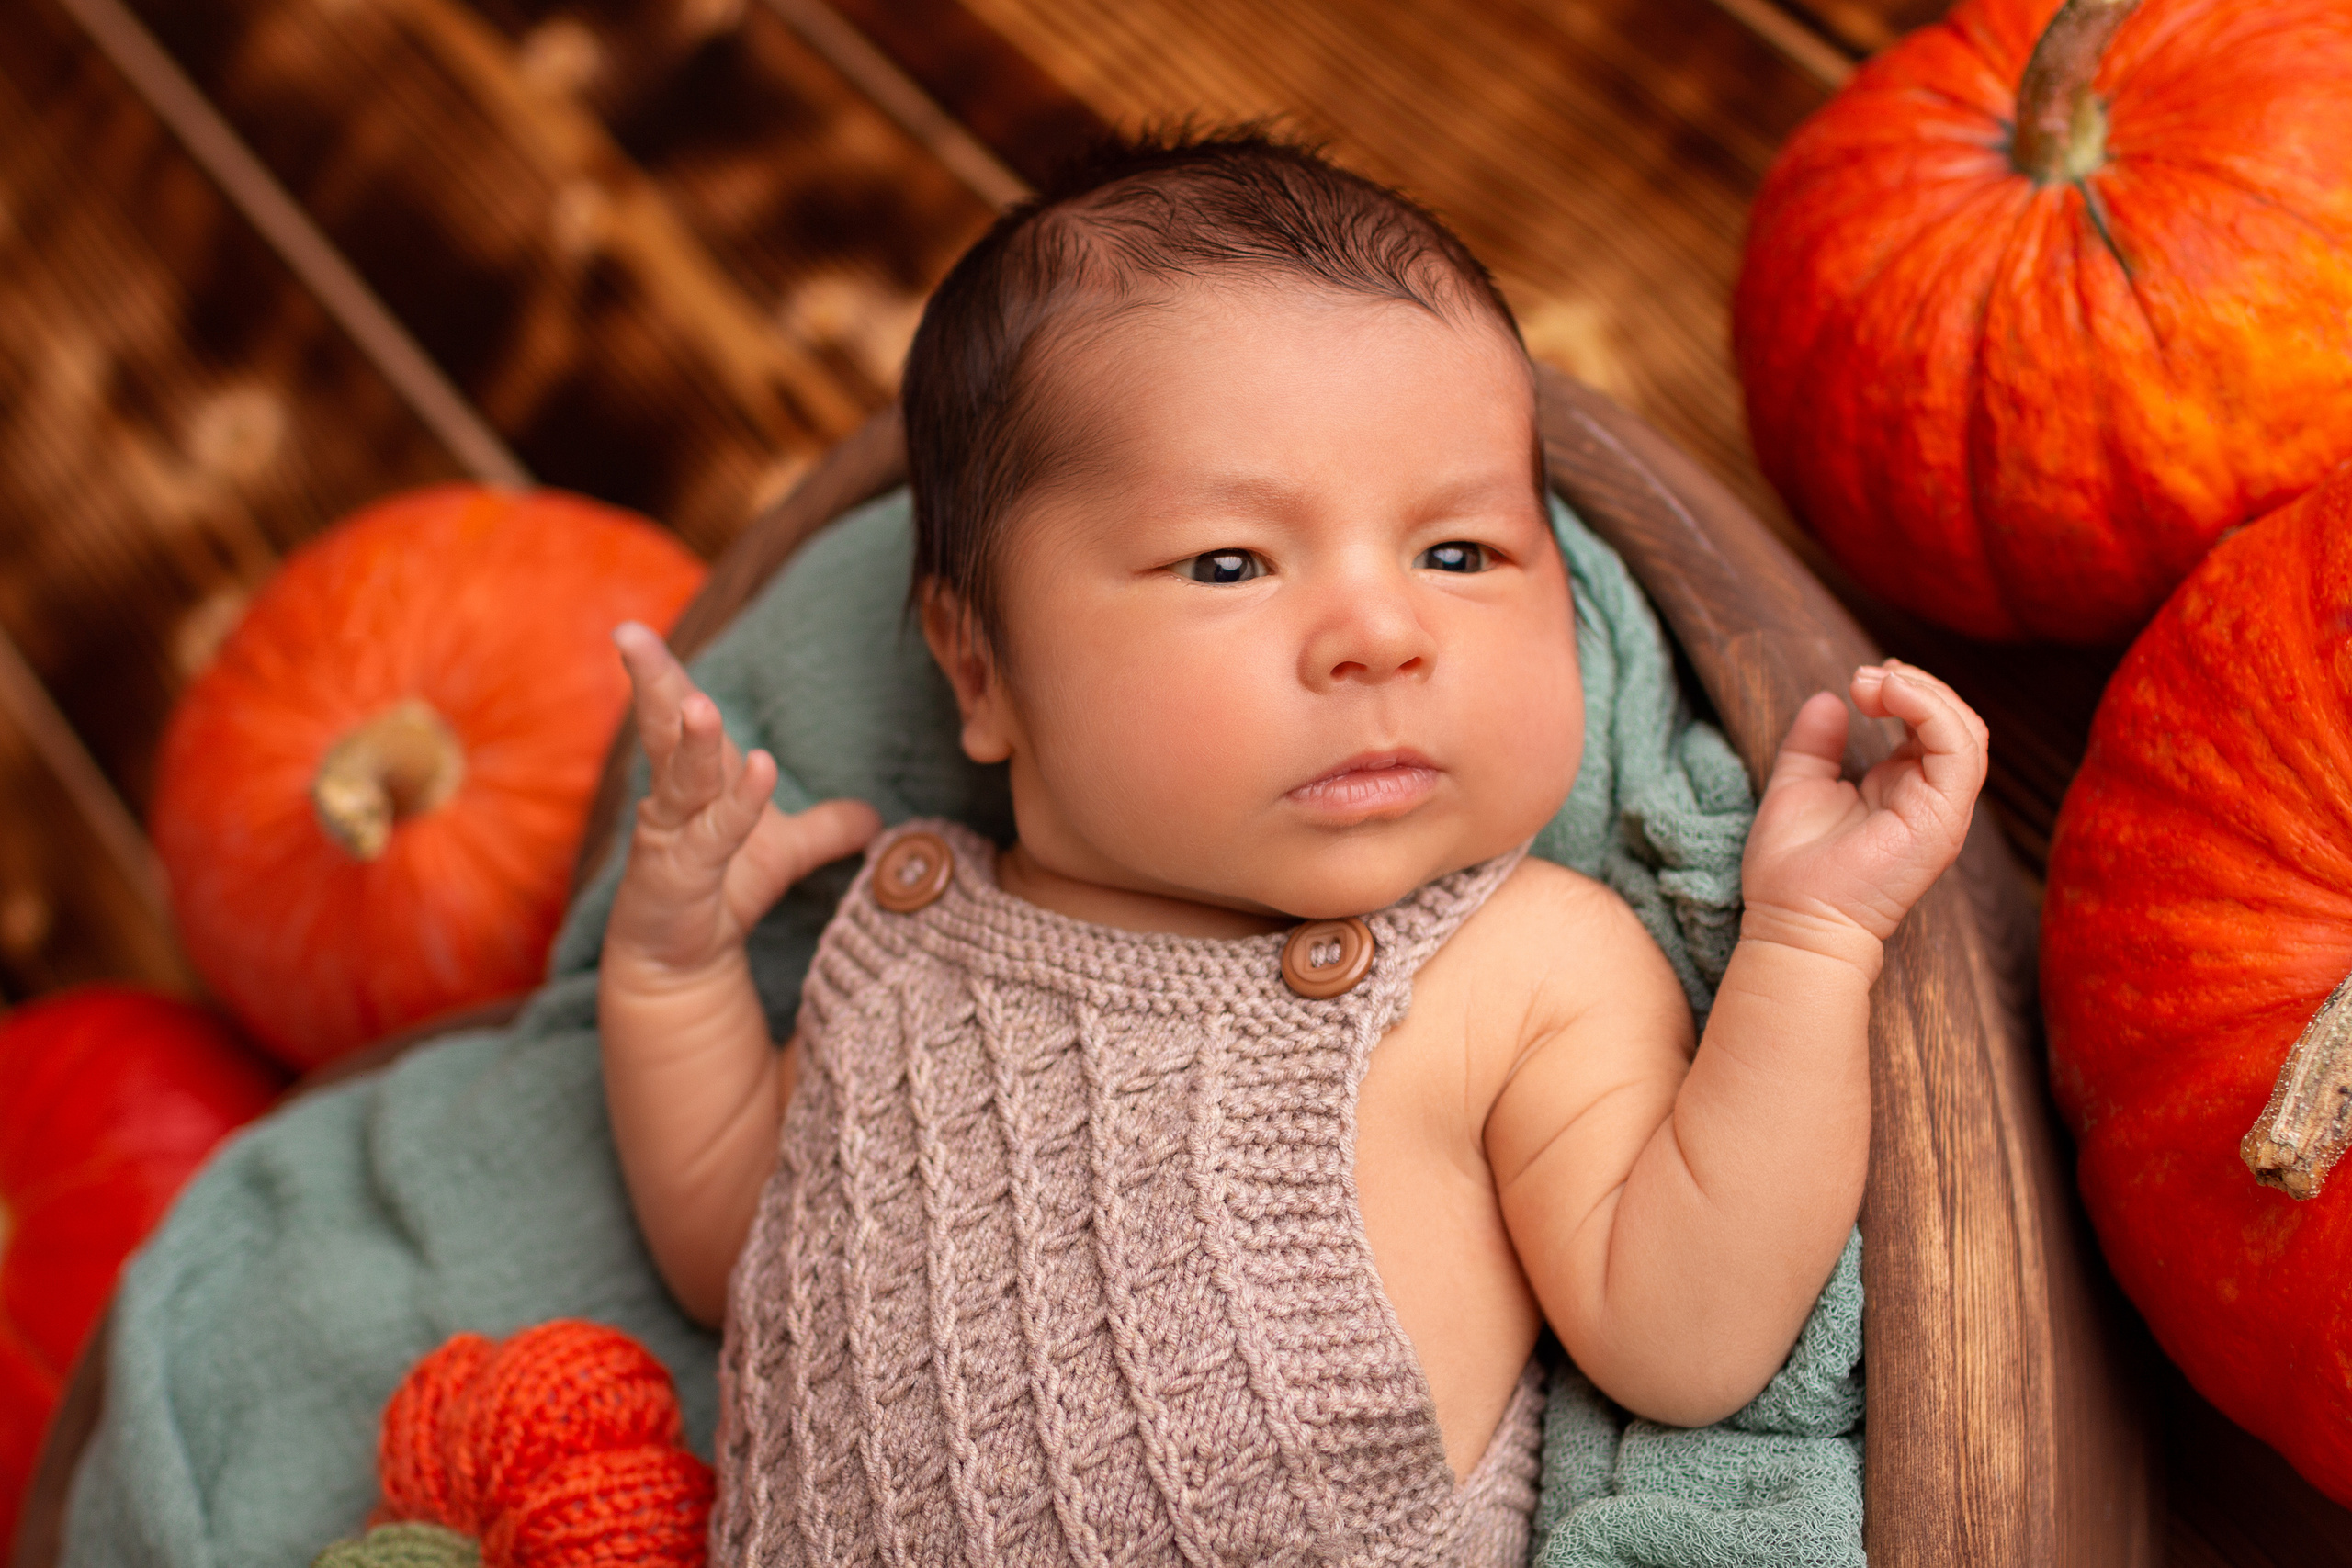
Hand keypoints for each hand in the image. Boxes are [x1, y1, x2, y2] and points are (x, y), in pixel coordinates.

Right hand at [604, 622, 878, 976]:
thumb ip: (825, 829)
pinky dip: (740, 803)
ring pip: (682, 778)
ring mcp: (672, 837)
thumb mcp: (784, 853)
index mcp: (694, 777)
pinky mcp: (681, 876)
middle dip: (649, 681)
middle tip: (629, 634)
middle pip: (661, 729)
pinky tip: (760, 771)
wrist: (682, 964)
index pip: (675, 712)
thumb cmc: (721, 892)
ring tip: (701, 704)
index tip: (633, 628)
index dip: (661, 671)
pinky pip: (715, 834)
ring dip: (694, 742)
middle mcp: (674, 798)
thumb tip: (873, 815)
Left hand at [1738, 659, 1988, 961]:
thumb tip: (1828, 699)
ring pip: (1967, 730)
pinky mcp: (1942, 819)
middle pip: (1955, 721)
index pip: (1930, 724)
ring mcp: (1941, 810)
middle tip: (1867, 675)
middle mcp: (1929, 798)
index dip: (1904, 691)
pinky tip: (1890, 694)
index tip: (1860, 679)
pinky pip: (1959, 750)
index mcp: (1903, 788)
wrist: (1792, 922)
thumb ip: (1815, 744)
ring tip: (1875, 681)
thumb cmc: (1790, 870)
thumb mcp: (1798, 785)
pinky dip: (1930, 710)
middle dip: (1915, 684)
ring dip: (1924, 691)